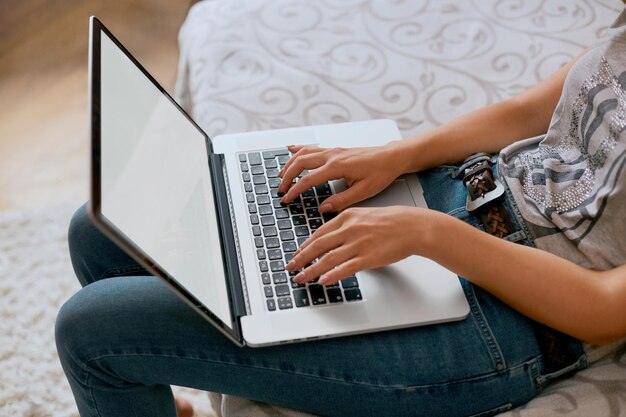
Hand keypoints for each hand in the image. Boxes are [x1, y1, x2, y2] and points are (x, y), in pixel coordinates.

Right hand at [278, 143, 406, 211]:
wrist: (392, 157)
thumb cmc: (381, 172)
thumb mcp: (364, 191)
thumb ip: (342, 200)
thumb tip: (323, 208)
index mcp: (338, 166)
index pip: (308, 179)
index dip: (295, 190)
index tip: (287, 199)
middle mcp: (333, 156)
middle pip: (300, 163)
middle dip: (287, 176)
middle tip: (280, 190)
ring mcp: (333, 151)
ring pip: (303, 153)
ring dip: (289, 163)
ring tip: (280, 175)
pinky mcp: (335, 150)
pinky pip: (312, 147)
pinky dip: (299, 149)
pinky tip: (291, 149)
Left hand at [285, 206, 433, 284]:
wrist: (413, 226)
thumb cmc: (392, 221)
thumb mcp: (364, 215)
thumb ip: (346, 224)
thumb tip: (332, 236)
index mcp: (347, 217)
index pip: (319, 233)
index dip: (305, 245)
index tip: (297, 253)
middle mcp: (349, 229)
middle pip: (318, 245)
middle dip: (301, 258)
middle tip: (290, 267)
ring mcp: (358, 244)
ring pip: (327, 259)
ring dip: (310, 270)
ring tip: (300, 278)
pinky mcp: (368, 257)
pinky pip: (345, 268)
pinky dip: (331, 275)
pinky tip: (322, 281)